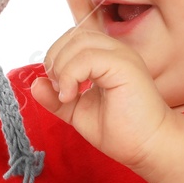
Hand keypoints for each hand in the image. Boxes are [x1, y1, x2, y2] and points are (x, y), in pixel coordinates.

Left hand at [31, 25, 174, 171]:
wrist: (148, 147)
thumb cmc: (122, 131)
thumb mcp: (79, 112)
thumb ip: (57, 97)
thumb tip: (36, 84)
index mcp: (107, 58)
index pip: (73, 39)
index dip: (57, 58)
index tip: (59, 89)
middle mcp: (116, 51)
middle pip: (73, 35)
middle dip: (55, 60)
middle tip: (61, 91)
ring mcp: (122, 56)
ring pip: (78, 42)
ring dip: (62, 68)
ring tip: (67, 95)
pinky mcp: (125, 65)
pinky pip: (87, 58)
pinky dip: (70, 76)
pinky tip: (72, 96)